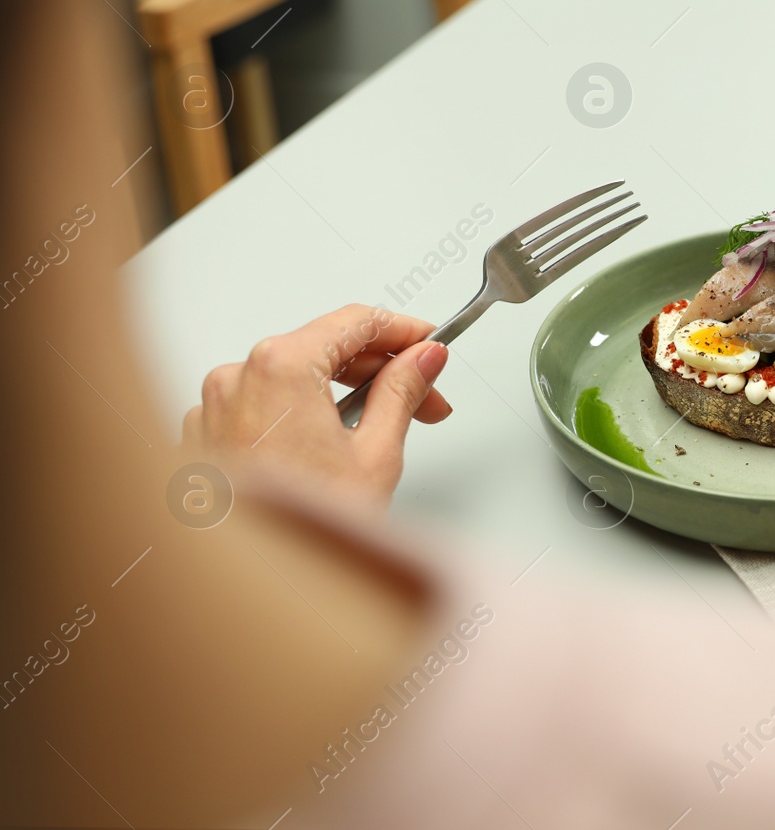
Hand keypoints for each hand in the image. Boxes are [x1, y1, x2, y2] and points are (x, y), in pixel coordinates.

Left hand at [183, 304, 451, 511]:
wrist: (247, 596)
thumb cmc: (297, 534)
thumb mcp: (376, 454)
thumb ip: (403, 391)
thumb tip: (423, 358)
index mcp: (279, 367)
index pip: (355, 321)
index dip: (404, 331)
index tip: (429, 344)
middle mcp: (235, 379)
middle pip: (322, 348)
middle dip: (379, 371)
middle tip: (425, 400)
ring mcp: (211, 410)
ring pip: (290, 378)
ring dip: (338, 395)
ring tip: (379, 434)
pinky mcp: (201, 439)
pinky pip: (260, 408)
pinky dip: (297, 416)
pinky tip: (329, 450)